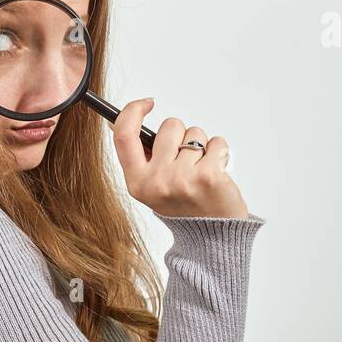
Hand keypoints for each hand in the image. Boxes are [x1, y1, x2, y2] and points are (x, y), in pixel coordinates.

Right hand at [112, 98, 248, 218]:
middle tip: (186, 162)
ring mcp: (182, 178)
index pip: (124, 135)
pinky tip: (217, 172)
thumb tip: (120, 121)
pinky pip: (216, 142)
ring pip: (195, 133)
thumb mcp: (151, 186)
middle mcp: (156, 180)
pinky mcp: (208, 176)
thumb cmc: (184, 208)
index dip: (133, 111)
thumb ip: (140, 156)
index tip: (146, 103)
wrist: (212, 238)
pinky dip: (221, 153)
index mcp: (137, 182)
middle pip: (169, 126)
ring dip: (202, 146)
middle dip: (181, 135)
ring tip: (202, 171)